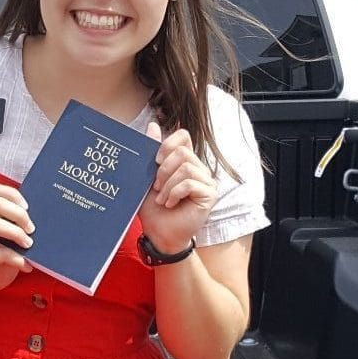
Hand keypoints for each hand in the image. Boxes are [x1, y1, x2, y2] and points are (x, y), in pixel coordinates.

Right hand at [0, 184, 32, 307]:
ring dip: (16, 233)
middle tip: (32, 230)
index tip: (28, 209)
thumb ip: (20, 235)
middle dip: (19, 214)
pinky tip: (26, 266)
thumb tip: (45, 228)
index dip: (14, 195)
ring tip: (28, 245)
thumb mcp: (11, 247)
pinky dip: (16, 258)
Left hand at [140, 122, 216, 256]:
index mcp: (184, 161)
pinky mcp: (209, 195)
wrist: (160, 234)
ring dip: (168, 185)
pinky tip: (170, 204)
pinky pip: (190, 183)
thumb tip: (153, 124)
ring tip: (162, 199)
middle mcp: (198, 168)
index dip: (168, 143)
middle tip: (156, 187)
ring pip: (186, 168)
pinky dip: (174, 193)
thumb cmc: (154, 209)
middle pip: (183, 152)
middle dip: (164, 170)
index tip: (155, 160)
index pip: (183, 136)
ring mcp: (206, 181)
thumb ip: (152, 152)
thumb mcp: (147, 177)